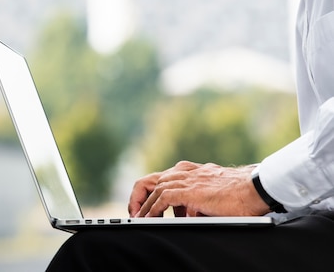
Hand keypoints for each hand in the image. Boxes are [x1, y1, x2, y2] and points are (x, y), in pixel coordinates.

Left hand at [128, 161, 270, 217]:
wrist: (254, 188)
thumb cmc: (239, 194)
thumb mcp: (210, 195)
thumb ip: (195, 201)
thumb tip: (186, 214)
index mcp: (189, 171)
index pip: (160, 179)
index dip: (149, 194)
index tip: (146, 208)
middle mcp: (184, 171)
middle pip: (150, 179)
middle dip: (138, 197)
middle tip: (135, 213)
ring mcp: (185, 179)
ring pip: (153, 188)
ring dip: (143, 205)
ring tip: (138, 218)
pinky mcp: (188, 190)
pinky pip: (162, 198)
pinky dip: (153, 209)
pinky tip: (150, 218)